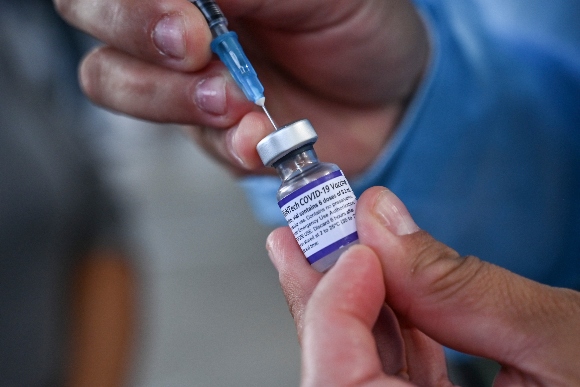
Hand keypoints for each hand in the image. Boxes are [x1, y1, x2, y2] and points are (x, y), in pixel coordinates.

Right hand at [54, 0, 428, 175]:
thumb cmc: (358, 25)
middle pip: (94, 19)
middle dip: (138, 37)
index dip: (133, 4)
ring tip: (238, 103)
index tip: (189, 20)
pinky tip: (260, 139)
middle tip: (196, 48)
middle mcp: (180, 21)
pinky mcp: (212, 131)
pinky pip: (188, 140)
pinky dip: (222, 143)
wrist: (390, 96)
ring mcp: (189, 79)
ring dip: (173, 98)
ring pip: (115, 82)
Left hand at [266, 187, 579, 385]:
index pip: (340, 385)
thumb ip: (465, 287)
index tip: (356, 246)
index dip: (332, 310)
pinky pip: (398, 376)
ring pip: (364, 370)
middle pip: (340, 374)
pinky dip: (390, 324)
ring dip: (348, 302)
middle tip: (302, 237)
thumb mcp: (567, 344)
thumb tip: (382, 221)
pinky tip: (379, 280)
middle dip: (323, 298)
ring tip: (332, 247)